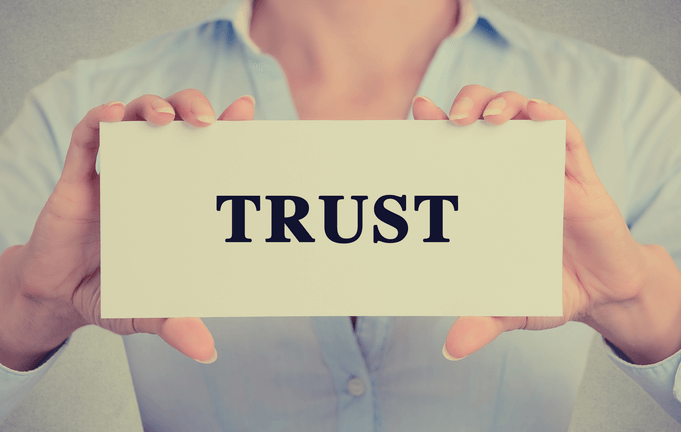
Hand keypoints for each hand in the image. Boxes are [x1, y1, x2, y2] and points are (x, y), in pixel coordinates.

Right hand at [0, 90, 254, 370]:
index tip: (247, 112)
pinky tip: (112, 118)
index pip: (207, 151)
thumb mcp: (147, 309)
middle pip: (176, 119)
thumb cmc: (113, 292)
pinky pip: (86, 136)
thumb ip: (174, 323)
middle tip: (207, 122)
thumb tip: (207, 352)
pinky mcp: (77, 177)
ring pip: (135, 116)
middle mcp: (152, 176)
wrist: (59, 296)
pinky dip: (99, 121)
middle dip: (193, 107)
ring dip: (152, 106)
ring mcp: (115, 172)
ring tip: (165, 118)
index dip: (229, 128)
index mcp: (177, 198)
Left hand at [412, 85, 662, 362]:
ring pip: (523, 112)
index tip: (416, 113)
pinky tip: (537, 119)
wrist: (603, 293)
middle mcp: (512, 173)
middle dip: (466, 103)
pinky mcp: (580, 174)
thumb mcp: (511, 307)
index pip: (457, 147)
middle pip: (485, 115)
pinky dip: (549, 120)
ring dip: (504, 102)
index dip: (435, 126)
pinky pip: (565, 134)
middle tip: (452, 121)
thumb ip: (482, 321)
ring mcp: (545, 169)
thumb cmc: (549, 290)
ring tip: (489, 119)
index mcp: (488, 194)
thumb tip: (451, 349)